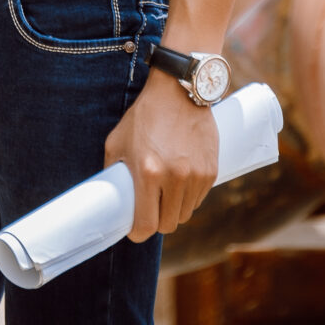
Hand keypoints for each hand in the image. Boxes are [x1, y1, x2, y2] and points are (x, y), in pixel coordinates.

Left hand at [105, 73, 219, 241]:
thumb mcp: (116, 143)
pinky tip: (180, 179)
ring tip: (164, 190)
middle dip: (156, 221)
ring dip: (173, 209)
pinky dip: (188, 197)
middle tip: (149, 208)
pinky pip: (198, 199)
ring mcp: (196, 175)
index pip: (147, 225)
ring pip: (185, 214)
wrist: (178, 91)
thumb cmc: (143, 116)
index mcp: (148, 172)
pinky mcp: (211, 171)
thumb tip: (112, 200)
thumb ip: (114, 173)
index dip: (138, 232)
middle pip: (168, 224)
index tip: (134, 228)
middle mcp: (175, 177)